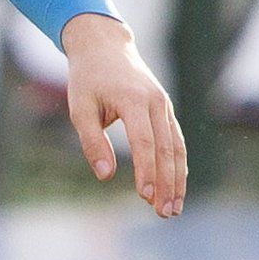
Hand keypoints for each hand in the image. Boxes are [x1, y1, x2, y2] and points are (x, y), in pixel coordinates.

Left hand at [61, 14, 187, 218]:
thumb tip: (106, 176)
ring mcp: (164, 105)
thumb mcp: (80, 108)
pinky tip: (176, 187)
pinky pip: (176, 140)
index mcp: (134, 100)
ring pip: (177, 147)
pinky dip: (178, 165)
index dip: (146, 171)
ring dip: (177, 179)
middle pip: (167, 149)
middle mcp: (155, 102)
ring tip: (174, 208)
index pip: (144, 142)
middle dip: (167, 184)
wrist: (104, 46)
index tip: (145, 196)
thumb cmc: (87, 79)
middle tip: (165, 213)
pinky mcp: (165, 109)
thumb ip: (92, 142)